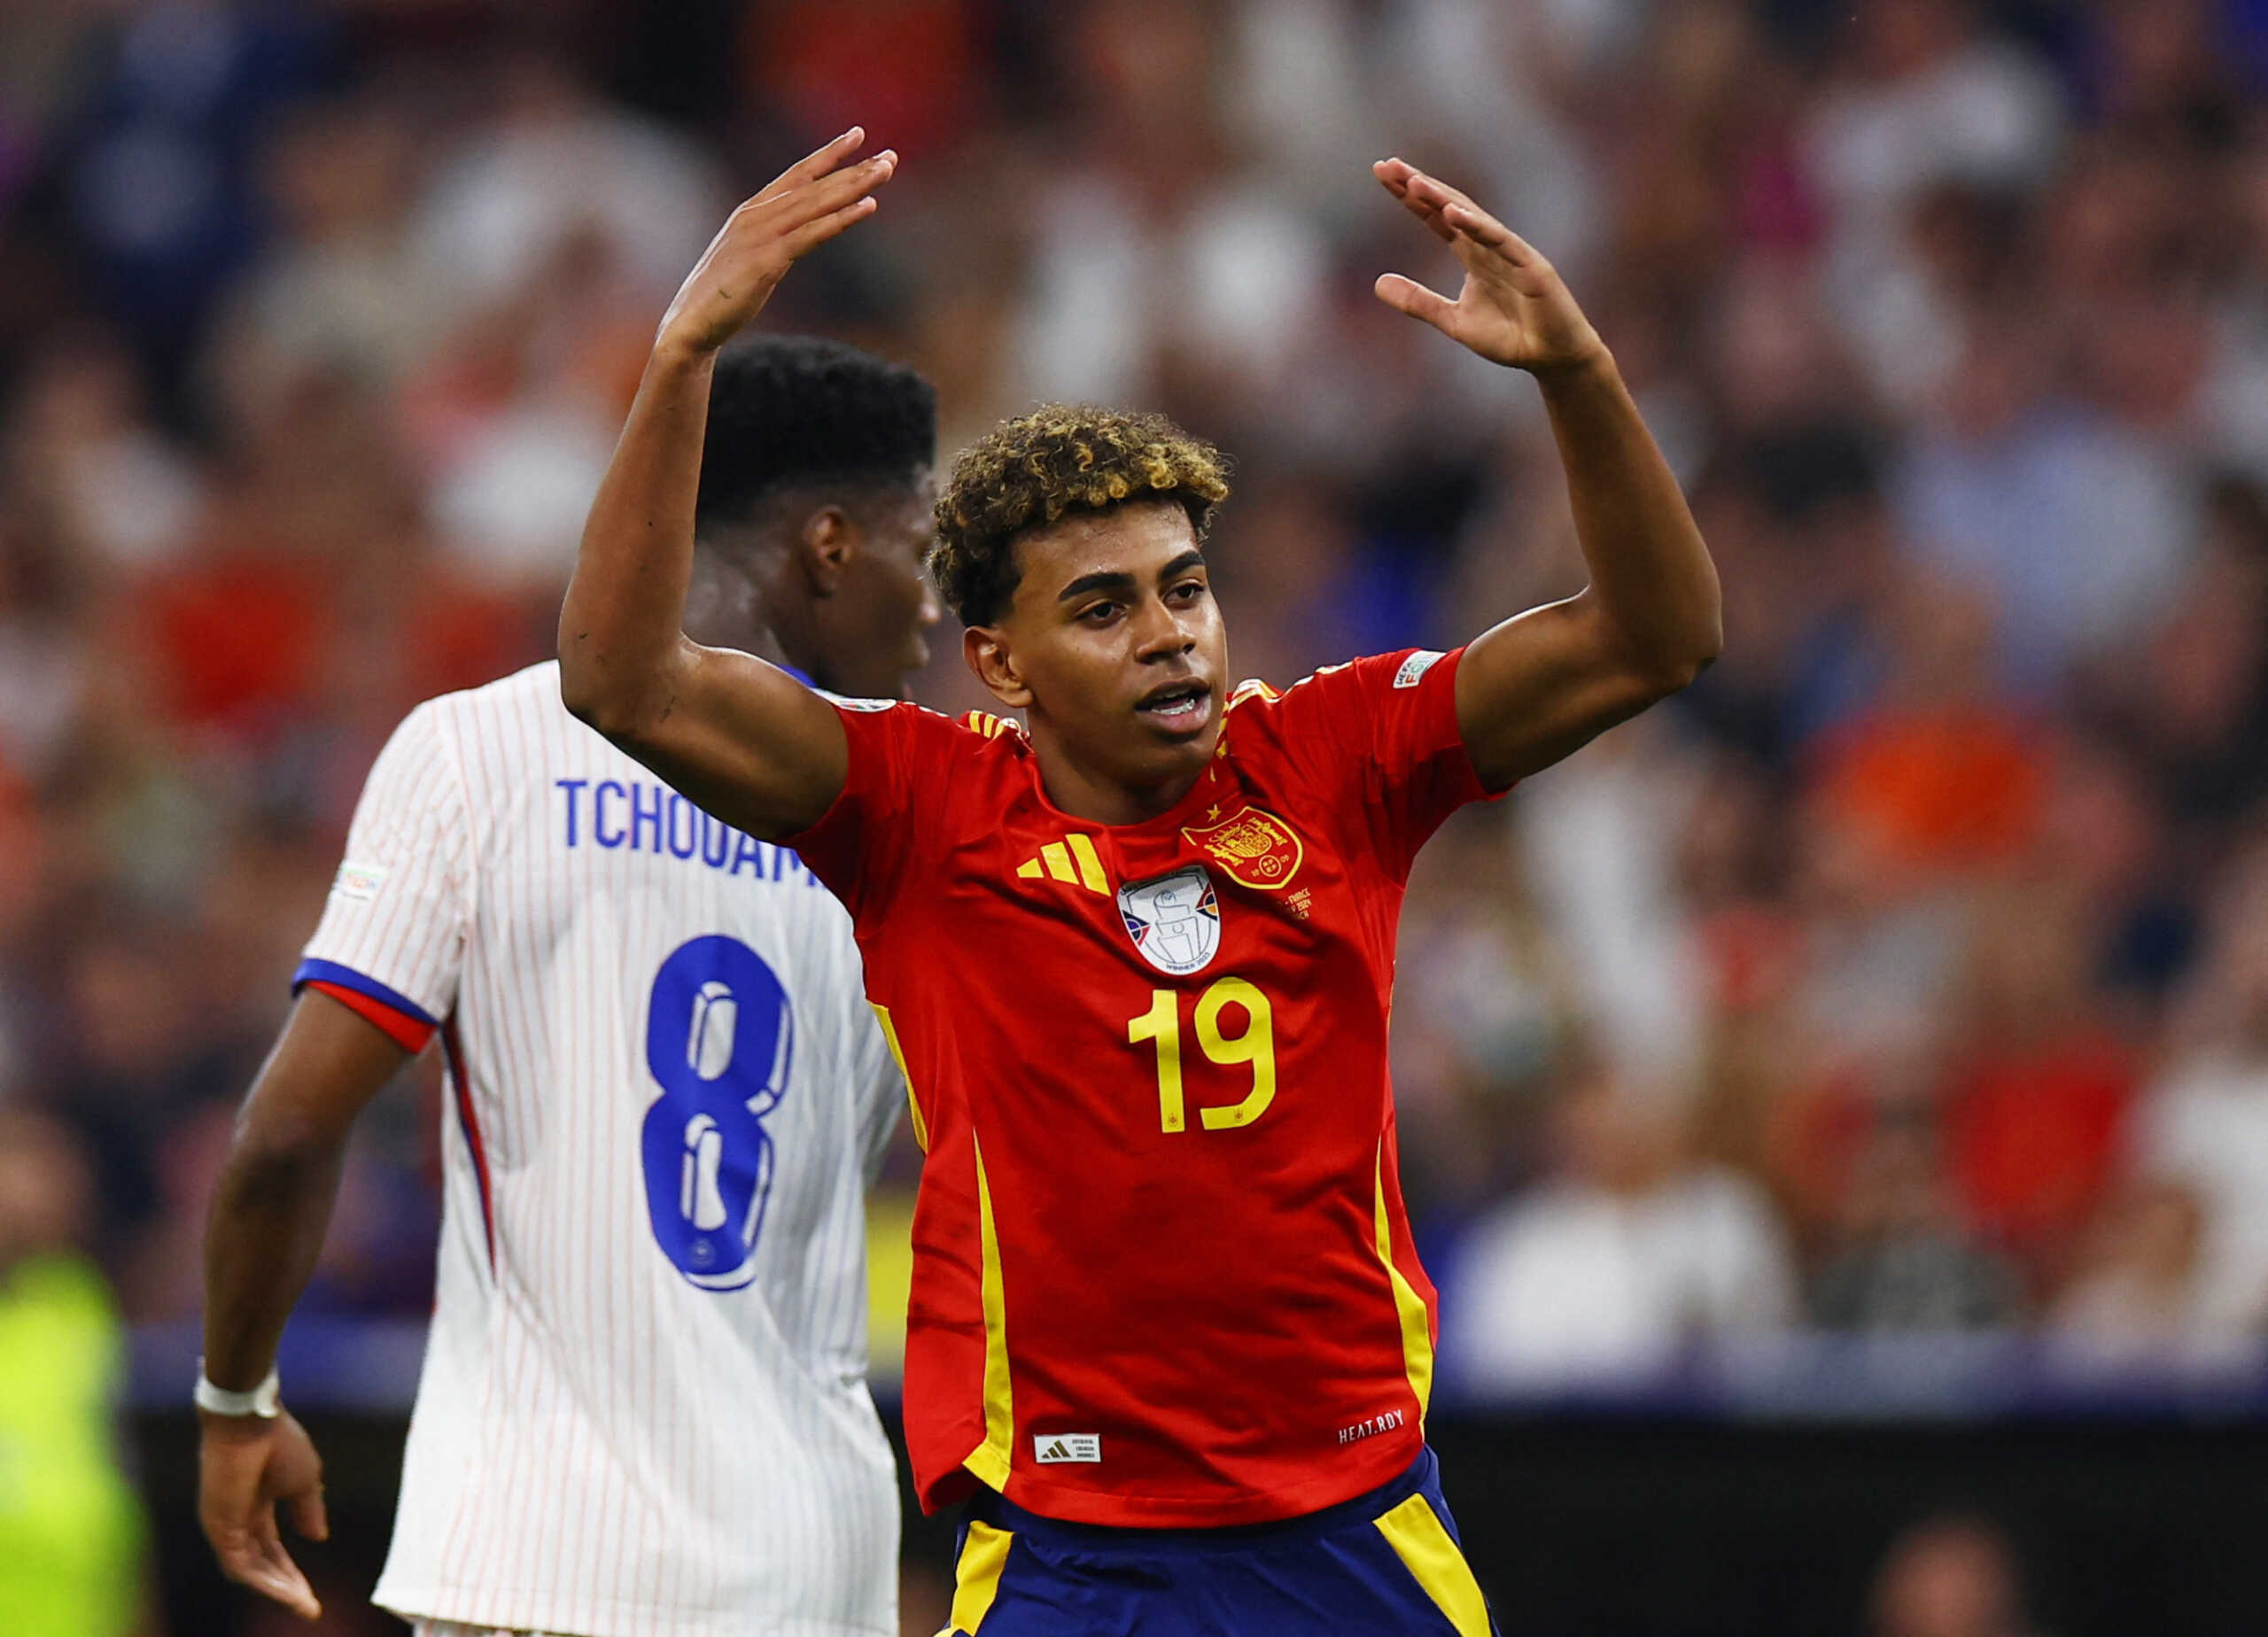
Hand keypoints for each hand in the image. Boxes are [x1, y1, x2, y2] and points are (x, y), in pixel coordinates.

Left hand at [199, 1407, 327, 1619]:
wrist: (250, 1421)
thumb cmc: (278, 1442)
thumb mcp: (305, 1479)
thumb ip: (309, 1509)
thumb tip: (317, 1538)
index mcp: (257, 1503)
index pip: (272, 1547)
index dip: (292, 1569)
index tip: (311, 1592)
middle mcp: (238, 1519)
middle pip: (264, 1563)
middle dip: (287, 1586)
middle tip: (309, 1606)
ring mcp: (226, 1526)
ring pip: (252, 1570)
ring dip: (278, 1588)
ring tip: (303, 1602)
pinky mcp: (220, 1529)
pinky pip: (242, 1566)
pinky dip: (265, 1580)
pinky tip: (287, 1590)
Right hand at [654, 128, 896, 358]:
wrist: (690, 324)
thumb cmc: (720, 296)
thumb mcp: (748, 259)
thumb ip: (772, 241)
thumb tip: (796, 239)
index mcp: (752, 211)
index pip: (797, 174)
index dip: (827, 154)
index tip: (857, 135)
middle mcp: (758, 215)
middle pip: (814, 184)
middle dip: (854, 168)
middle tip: (890, 156)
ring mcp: (762, 235)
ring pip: (817, 203)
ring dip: (855, 185)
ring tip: (886, 171)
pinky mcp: (767, 259)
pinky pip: (812, 233)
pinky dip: (841, 218)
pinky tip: (868, 207)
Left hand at [1372, 158, 1606, 376]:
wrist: (1551, 358)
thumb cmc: (1510, 337)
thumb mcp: (1453, 320)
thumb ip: (1418, 301)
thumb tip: (1376, 283)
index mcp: (1471, 254)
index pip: (1435, 218)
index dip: (1410, 197)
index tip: (1381, 174)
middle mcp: (1489, 245)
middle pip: (1449, 206)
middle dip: (1419, 185)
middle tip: (1387, 165)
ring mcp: (1510, 252)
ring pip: (1472, 217)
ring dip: (1443, 198)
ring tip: (1413, 182)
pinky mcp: (1530, 265)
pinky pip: (1500, 240)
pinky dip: (1477, 226)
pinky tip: (1452, 212)